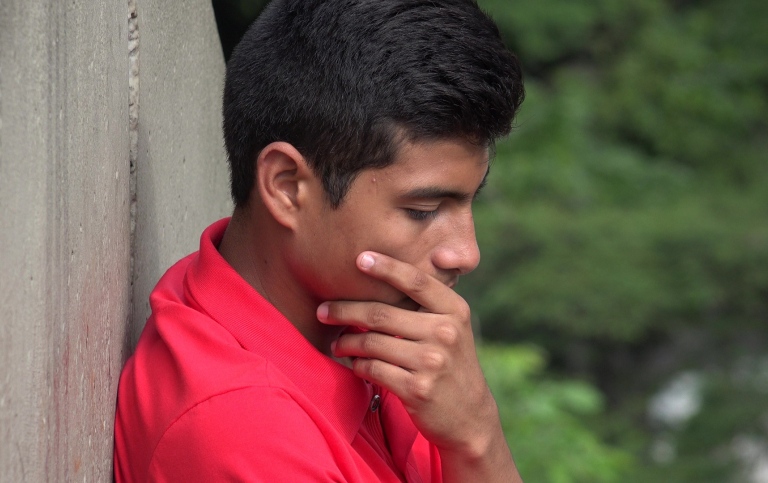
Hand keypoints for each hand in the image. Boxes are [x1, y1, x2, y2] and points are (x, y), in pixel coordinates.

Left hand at [317, 252, 519, 480]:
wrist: (470, 416)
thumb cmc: (450, 363)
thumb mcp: (452, 328)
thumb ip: (425, 306)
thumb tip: (375, 280)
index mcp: (454, 310)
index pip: (416, 281)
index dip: (386, 267)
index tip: (359, 258)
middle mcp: (445, 332)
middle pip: (381, 314)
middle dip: (344, 310)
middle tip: (322, 310)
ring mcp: (431, 362)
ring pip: (371, 343)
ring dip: (346, 342)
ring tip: (337, 342)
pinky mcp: (416, 389)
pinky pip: (372, 369)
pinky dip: (357, 365)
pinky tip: (354, 363)